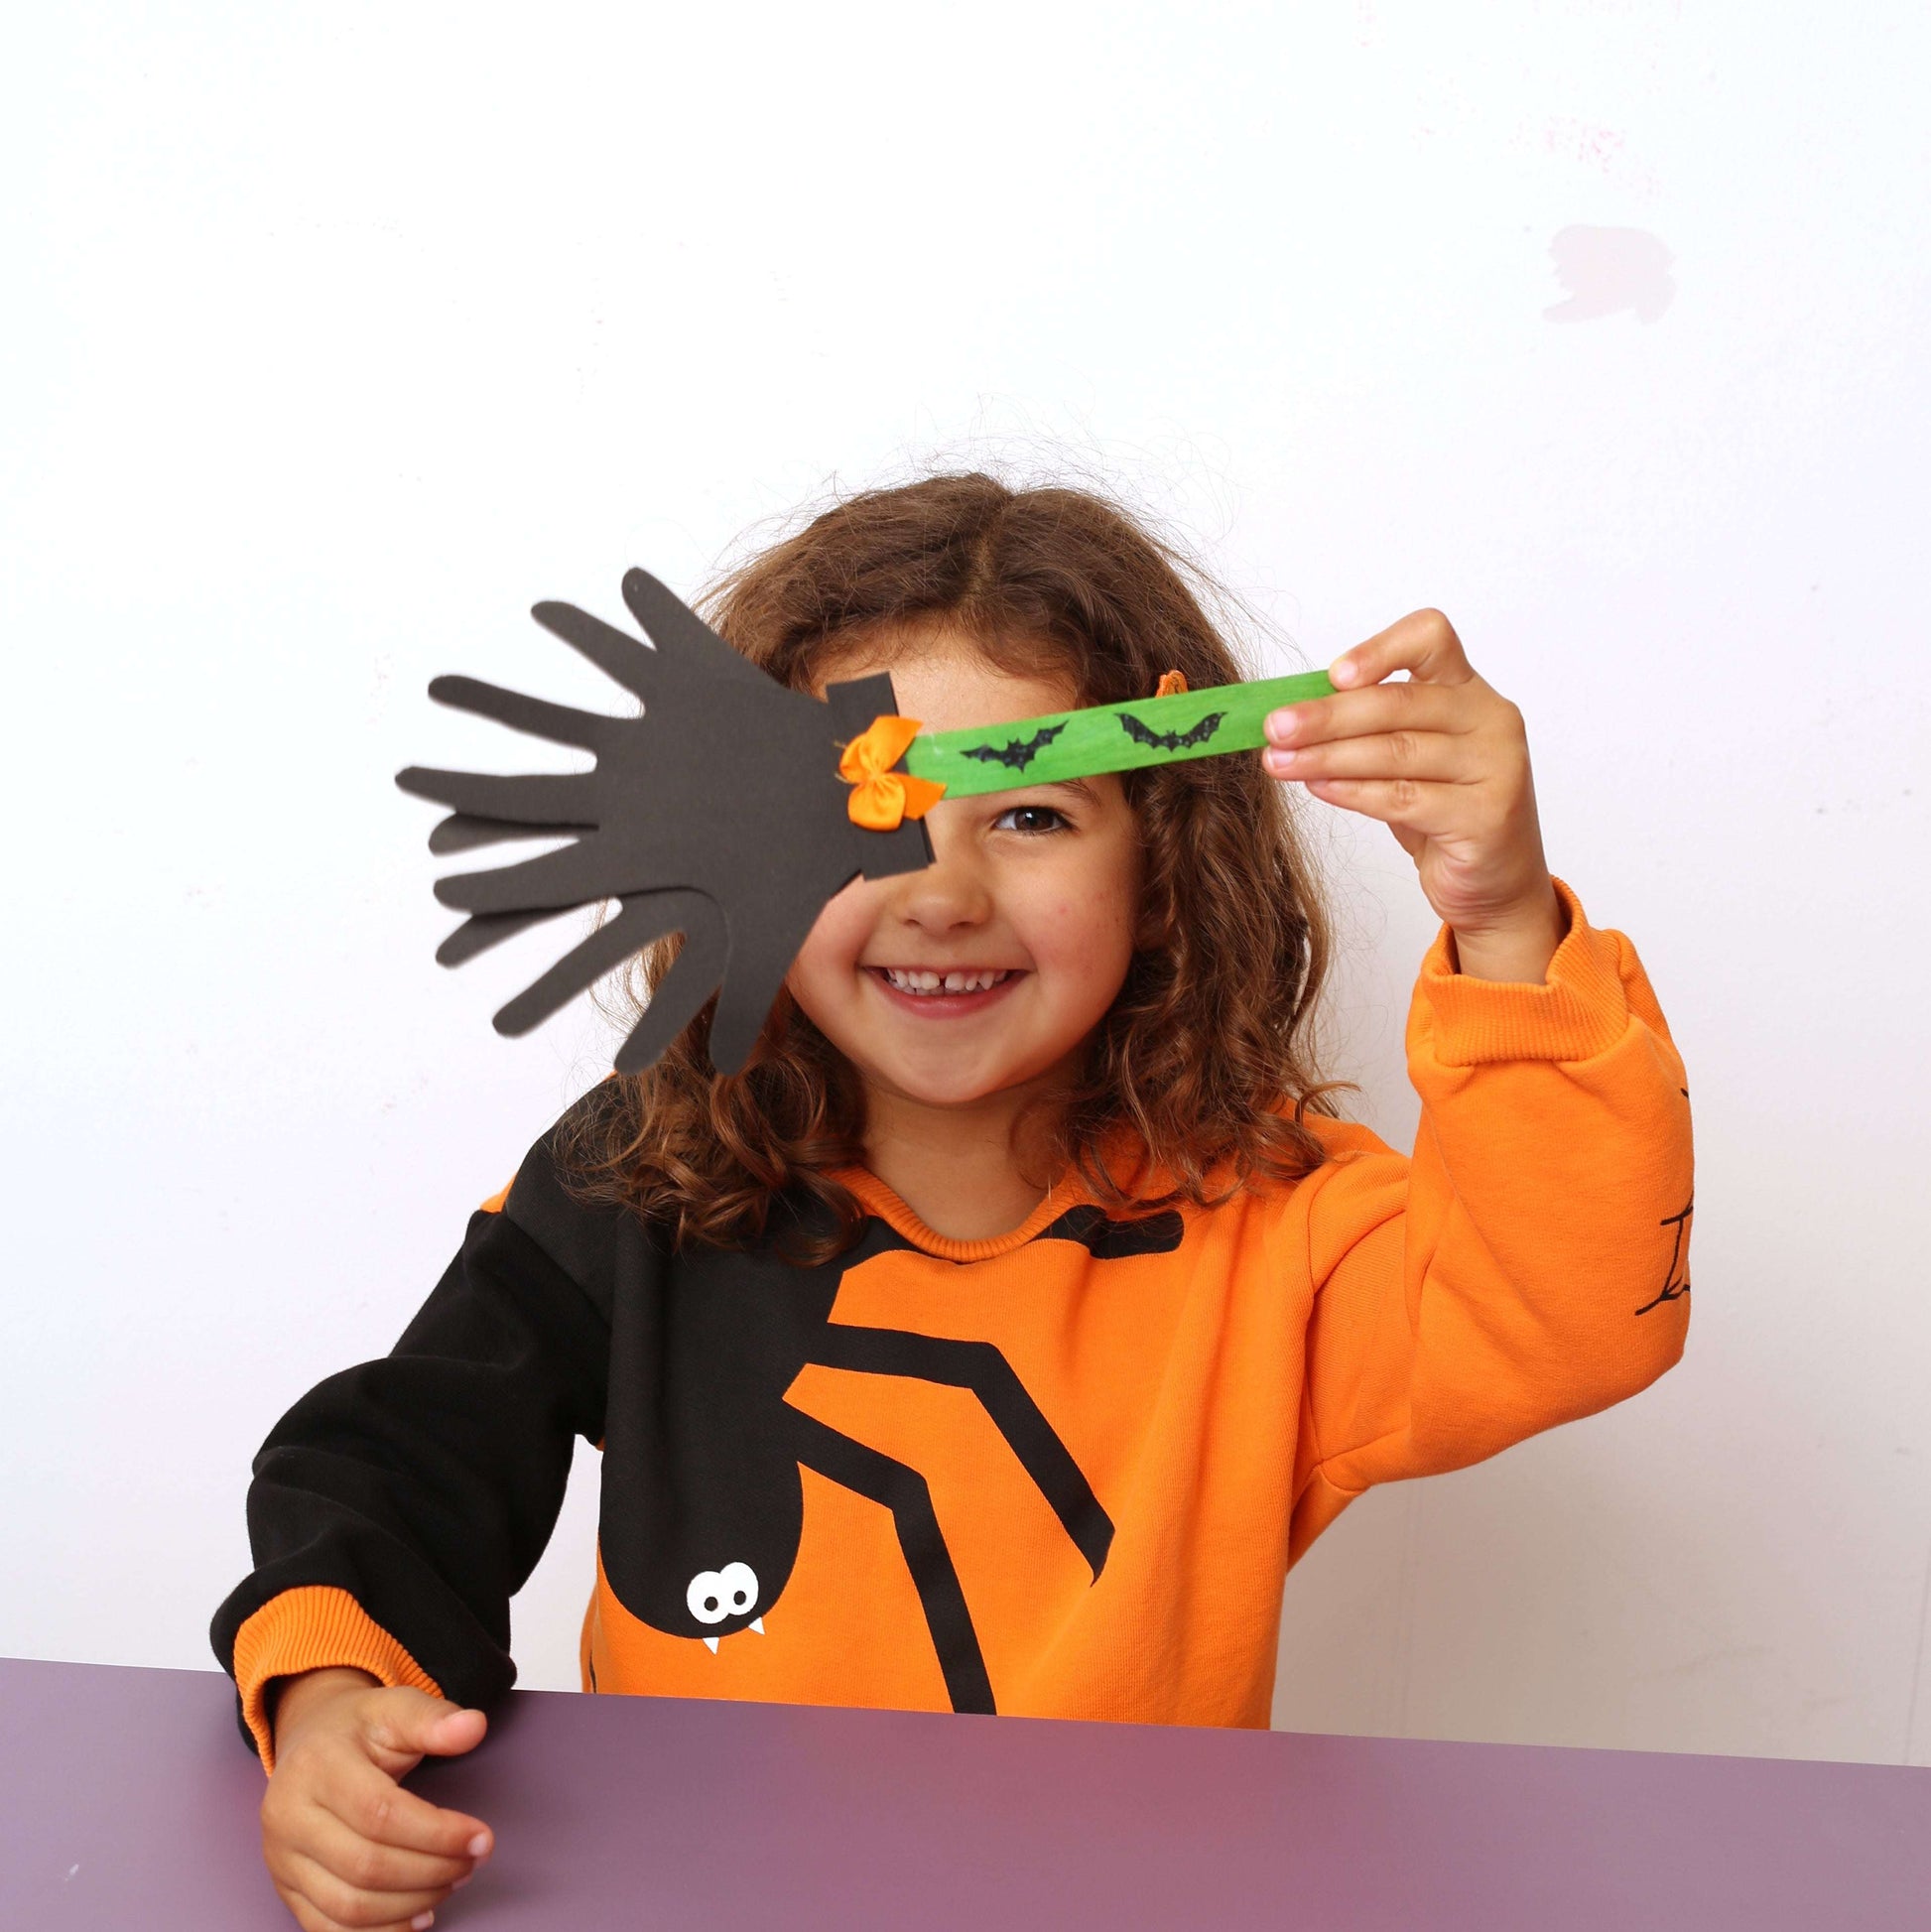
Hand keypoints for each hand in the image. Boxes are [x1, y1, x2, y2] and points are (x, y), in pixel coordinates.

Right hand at [260, 1668, 492, 1931]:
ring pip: (348, 1906)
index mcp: (319, 1766)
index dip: (437, 1833)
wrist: (308, 1739)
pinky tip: (418, 1916)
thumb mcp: (395, 1707)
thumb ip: (434, 1719)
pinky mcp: (285, 1887)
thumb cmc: (358, 1728)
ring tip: (452, 1883)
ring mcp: (281, 1858)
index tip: (481, 1838)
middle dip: (431, 1872)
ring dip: (411, 1905)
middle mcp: (289, 1816)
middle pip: (366, 1866)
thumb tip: (474, 1726)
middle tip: (471, 1862)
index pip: (381, 1814)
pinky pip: (327, 1929)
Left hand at [1263, 609, 1564, 982]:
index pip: (1430, 638)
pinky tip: (1319, 787)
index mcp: (1469, 689)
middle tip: (1274, 728)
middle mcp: (1489, 718)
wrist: (1495, 882)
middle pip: (1397, 702)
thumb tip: (1290, 715)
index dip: (1379, 649)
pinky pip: (1403, 798)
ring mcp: (1494, 765)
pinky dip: (1352, 792)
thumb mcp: (1408, 758)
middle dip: (1326, 716)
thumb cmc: (1442, 811)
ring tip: (1279, 763)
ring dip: (1326, 757)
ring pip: (1394, 751)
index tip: (1332, 675)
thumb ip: (1370, 729)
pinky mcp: (1485, 814)